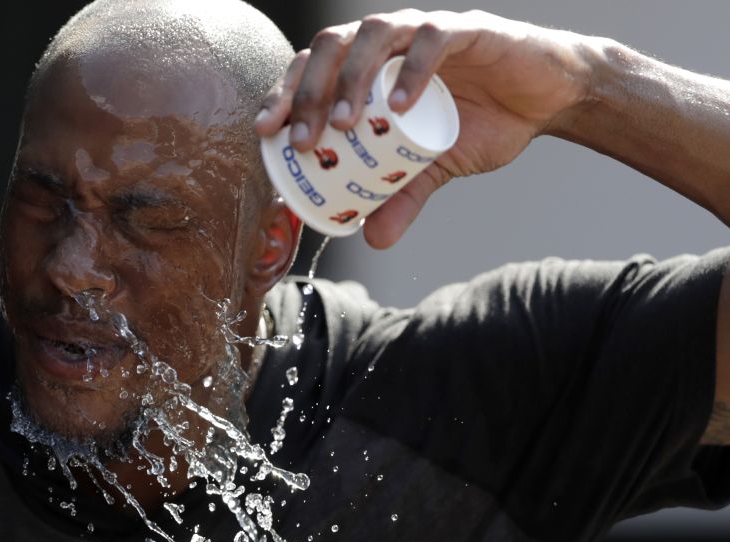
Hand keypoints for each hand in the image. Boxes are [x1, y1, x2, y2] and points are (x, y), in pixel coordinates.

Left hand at [255, 9, 594, 247]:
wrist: (548, 100)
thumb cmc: (483, 121)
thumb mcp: (435, 167)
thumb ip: (403, 195)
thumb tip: (371, 239)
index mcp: (371, 65)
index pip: (313, 67)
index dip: (284, 94)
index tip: (265, 133)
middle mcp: (390, 39)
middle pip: (332, 47)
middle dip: (309, 92)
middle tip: (304, 140)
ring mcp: (427, 30)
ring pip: (374, 35)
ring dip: (351, 78)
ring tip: (344, 124)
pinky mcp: (469, 30)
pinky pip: (432, 41)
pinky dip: (413, 71)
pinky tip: (400, 106)